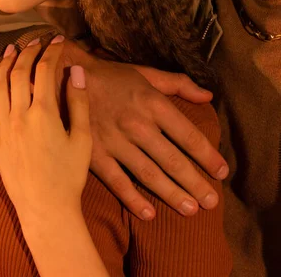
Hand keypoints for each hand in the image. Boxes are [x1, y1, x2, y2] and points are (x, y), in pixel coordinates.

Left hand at [0, 37, 91, 223]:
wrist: (46, 209)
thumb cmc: (69, 175)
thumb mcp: (83, 138)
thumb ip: (78, 102)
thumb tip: (75, 71)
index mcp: (42, 112)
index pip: (44, 69)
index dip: (51, 50)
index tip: (57, 38)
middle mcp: (18, 115)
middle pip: (18, 73)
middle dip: (27, 51)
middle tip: (34, 40)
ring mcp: (2, 129)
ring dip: (4, 66)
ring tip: (9, 52)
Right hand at [61, 40, 228, 219]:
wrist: (66, 76)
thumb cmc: (110, 76)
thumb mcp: (145, 73)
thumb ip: (178, 83)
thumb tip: (207, 94)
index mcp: (152, 103)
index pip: (188, 134)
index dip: (207, 155)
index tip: (221, 171)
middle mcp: (137, 124)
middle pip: (172, 160)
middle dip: (195, 183)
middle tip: (212, 202)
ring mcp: (115, 141)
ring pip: (149, 174)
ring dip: (172, 194)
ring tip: (190, 210)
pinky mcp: (94, 154)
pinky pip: (117, 181)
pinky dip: (133, 199)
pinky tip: (149, 213)